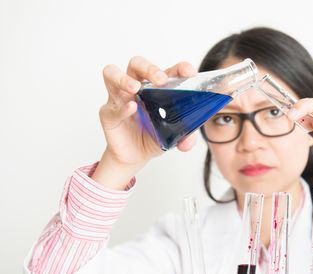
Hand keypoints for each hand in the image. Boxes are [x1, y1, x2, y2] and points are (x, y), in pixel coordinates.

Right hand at [92, 57, 197, 189]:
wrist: (135, 156)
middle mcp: (137, 87)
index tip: (189, 72)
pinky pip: (112, 107)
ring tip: (135, 88)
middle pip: (137, 64)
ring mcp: (120, 98)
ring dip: (123, 78)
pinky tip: (131, 108)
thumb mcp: (173, 137)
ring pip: (112, 74)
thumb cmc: (153, 138)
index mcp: (157, 88)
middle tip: (161, 79)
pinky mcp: (108, 113)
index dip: (179, 68)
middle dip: (149, 68)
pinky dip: (122, 108)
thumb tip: (188, 143)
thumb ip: (185, 137)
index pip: (168, 71)